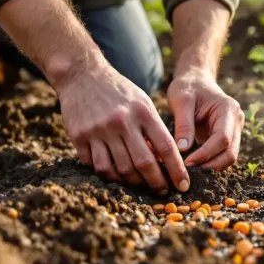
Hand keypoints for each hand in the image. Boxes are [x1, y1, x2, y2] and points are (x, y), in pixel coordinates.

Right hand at [56, 60, 189, 192]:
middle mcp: (121, 121)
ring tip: (138, 182)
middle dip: (156, 182)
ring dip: (131, 181)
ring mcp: (99, 130)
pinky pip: (96, 165)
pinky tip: (114, 172)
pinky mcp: (80, 136)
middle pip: (143, 163)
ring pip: (119, 169)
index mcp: (142, 111)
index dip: (177, 170)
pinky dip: (107, 173)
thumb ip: (152, 129)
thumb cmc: (118, 91)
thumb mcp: (141, 102)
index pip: (165, 147)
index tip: (184, 185)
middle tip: (162, 190)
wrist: (82, 74)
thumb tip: (164, 161)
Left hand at [167, 68, 243, 169]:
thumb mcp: (182, 101)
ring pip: (229, 156)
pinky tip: (194, 163)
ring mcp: (234, 129)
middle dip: (212, 164)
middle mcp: (236, 121)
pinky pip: (222, 154)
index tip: (187, 162)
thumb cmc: (188, 87)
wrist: (195, 80)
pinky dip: (210, 161)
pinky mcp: (227, 136)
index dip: (206, 154)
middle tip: (189, 170)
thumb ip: (184, 125)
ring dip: (211, 165)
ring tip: (190, 167)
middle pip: (231, 152)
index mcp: (228, 110)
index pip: (223, 139)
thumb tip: (183, 150)